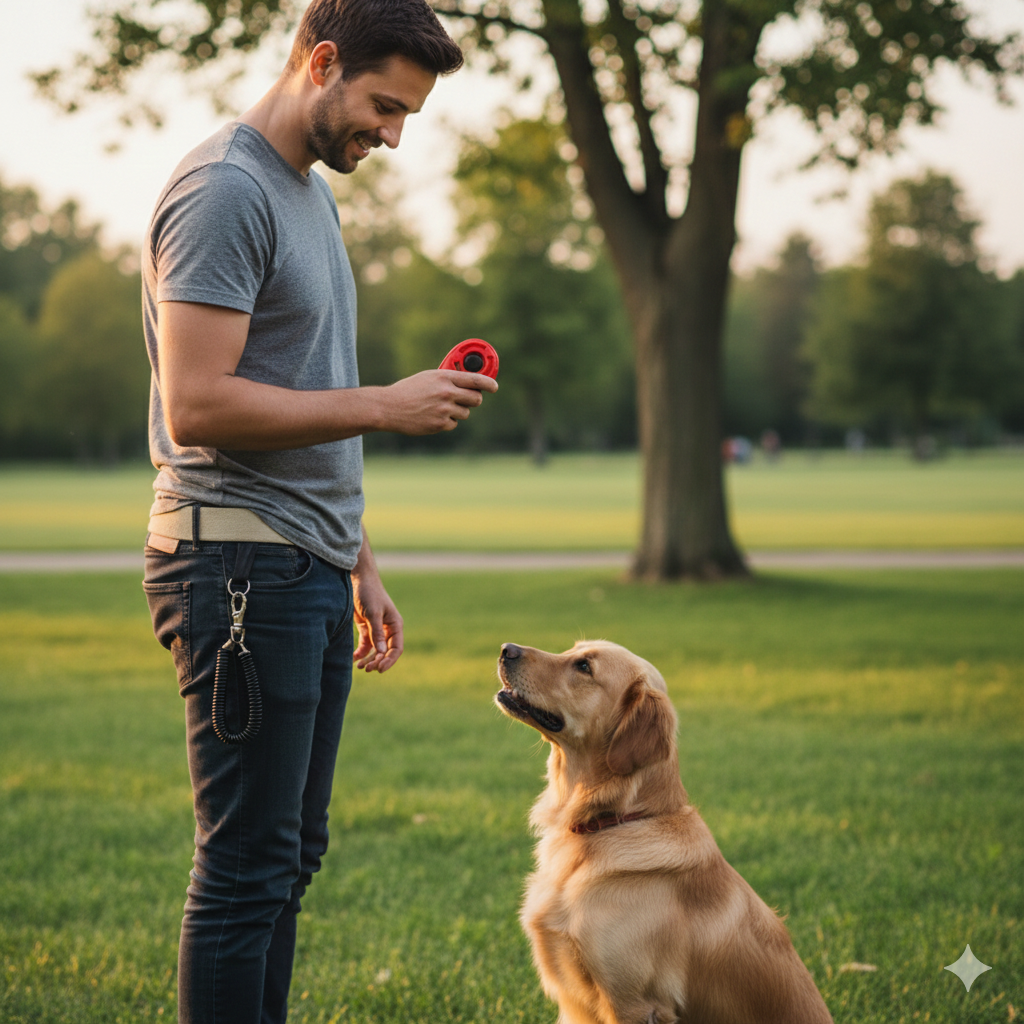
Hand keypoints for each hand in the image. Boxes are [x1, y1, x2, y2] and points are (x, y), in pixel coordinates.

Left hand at [351, 535, 402, 671]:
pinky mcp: (366, 628)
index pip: (396, 648)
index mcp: (395, 625)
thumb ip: (377, 633)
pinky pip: (365, 645)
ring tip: (360, 667)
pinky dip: (361, 653)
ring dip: (369, 659)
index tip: (379, 669)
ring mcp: (377, 629)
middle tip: (366, 669)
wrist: (358, 579)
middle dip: (377, 661)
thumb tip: (382, 652)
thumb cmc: (369, 593)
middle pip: (386, 652)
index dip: (389, 660)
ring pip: (375, 650)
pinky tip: (354, 659)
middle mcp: (388, 629)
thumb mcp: (373, 613)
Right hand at [380, 369, 497, 434]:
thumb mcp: (427, 377)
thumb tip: (466, 381)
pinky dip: (447, 422)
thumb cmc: (407, 391)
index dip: (488, 383)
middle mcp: (447, 392)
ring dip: (458, 411)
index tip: (494, 386)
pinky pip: (454, 424)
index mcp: (444, 377)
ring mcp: (444, 409)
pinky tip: (433, 417)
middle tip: (466, 400)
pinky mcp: (440, 424)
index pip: (475, 379)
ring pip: (465, 413)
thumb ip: (446, 379)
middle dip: (473, 399)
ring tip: (440, 408)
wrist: (389, 407)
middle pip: (476, 398)